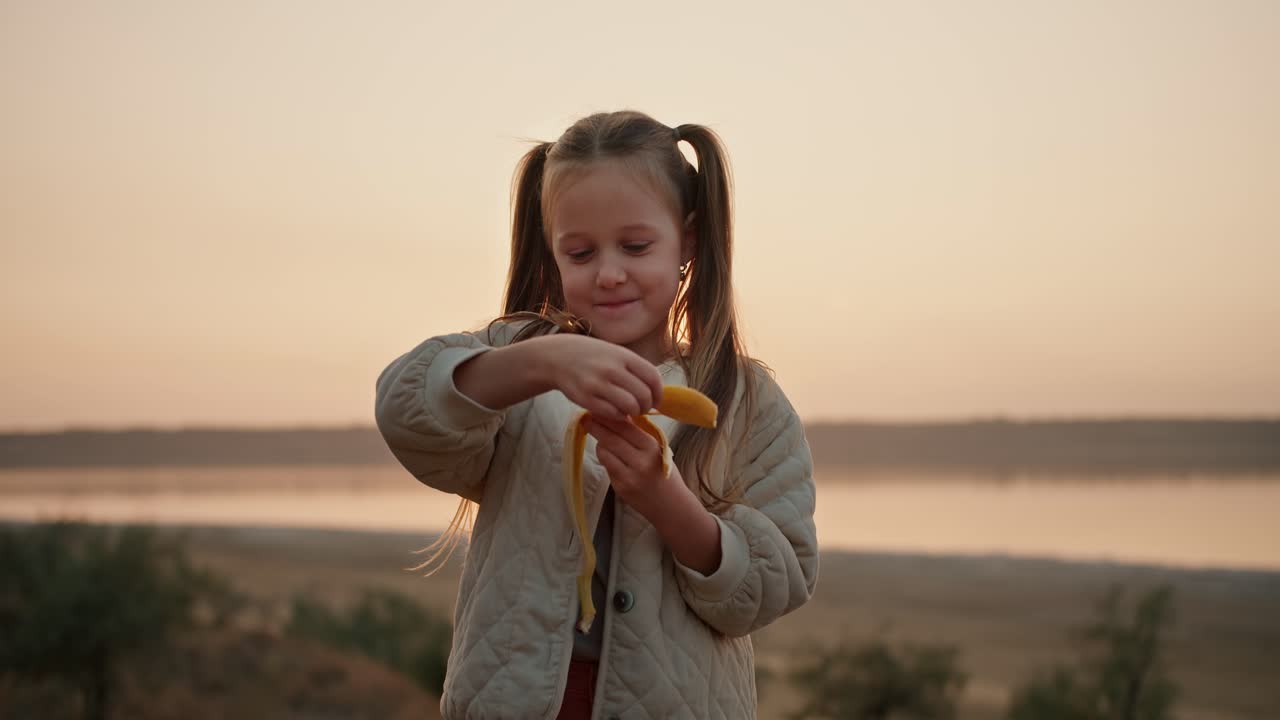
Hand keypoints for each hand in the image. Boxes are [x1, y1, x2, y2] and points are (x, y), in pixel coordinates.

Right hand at [538, 335, 663, 420]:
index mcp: (624, 356)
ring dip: (634, 412)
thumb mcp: (615, 353)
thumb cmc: (593, 356)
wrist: (558, 357)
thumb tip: (656, 391)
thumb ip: (635, 369)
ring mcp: (598, 384)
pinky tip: (616, 411)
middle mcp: (612, 369)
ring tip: (629, 411)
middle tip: (641, 408)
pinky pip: (612, 413)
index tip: (656, 400)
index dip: (659, 393)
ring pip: (630, 406)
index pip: (653, 377)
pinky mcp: (586, 398)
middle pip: (643, 395)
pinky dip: (619, 416)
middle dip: (647, 406)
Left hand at [584, 416, 685, 522]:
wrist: (671, 506)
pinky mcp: (620, 488)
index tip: (598, 409)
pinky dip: (605, 458)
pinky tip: (608, 454)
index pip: (625, 428)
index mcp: (651, 448)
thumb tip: (620, 414)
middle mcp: (639, 462)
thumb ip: (640, 434)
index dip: (609, 417)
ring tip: (600, 436)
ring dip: (600, 443)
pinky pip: (607, 467)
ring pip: (605, 452)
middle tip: (586, 417)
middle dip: (596, 426)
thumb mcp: (659, 449)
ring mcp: (628, 477)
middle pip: (611, 439)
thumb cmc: (666, 473)